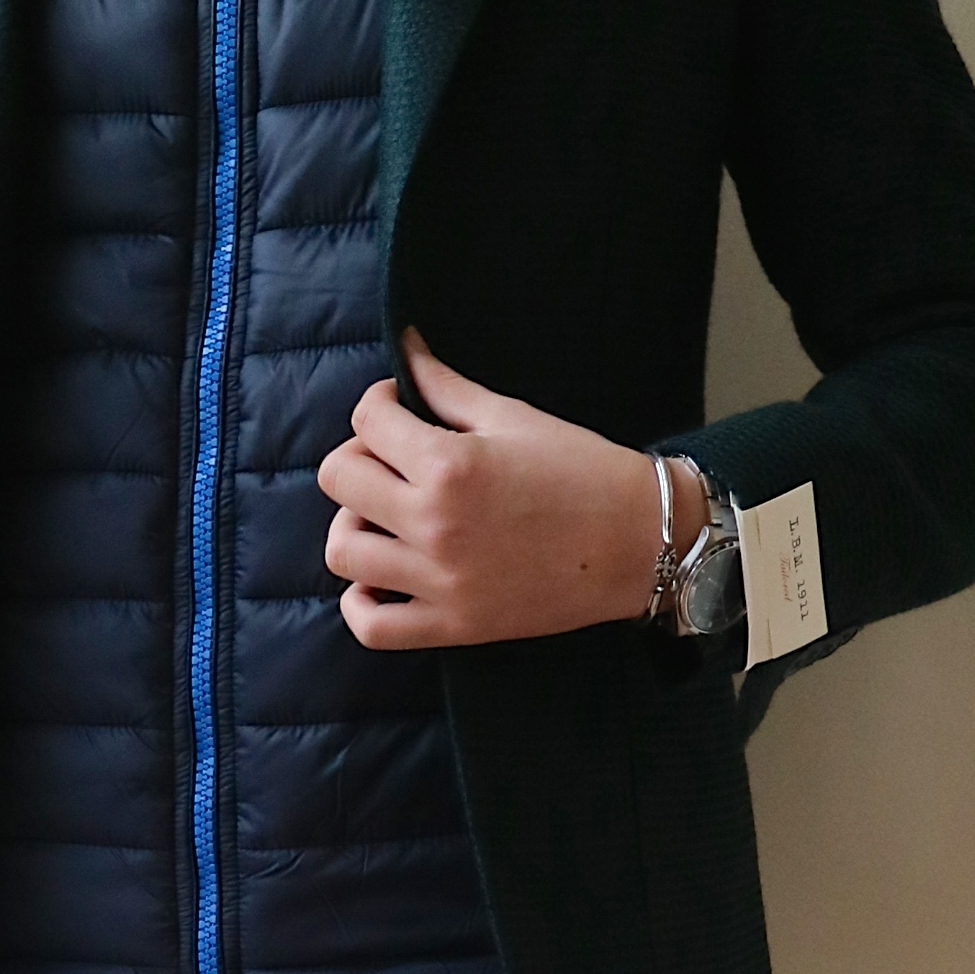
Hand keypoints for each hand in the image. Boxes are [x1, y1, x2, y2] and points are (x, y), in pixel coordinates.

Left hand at [318, 330, 702, 651]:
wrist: (635, 543)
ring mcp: (438, 580)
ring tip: (385, 517)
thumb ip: (446, 386)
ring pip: (342, 551)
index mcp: (448, 463)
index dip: (379, 405)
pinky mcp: (451, 625)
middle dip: (360, 457)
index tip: (400, 409)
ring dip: (354, 525)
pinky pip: (371, 625)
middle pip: (339, 479)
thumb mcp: (512, 416)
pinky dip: (361, 602)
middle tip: (392, 460)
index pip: (366, 421)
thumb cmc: (582, 471)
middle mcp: (432, 523)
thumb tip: (405, 348)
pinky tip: (380, 578)